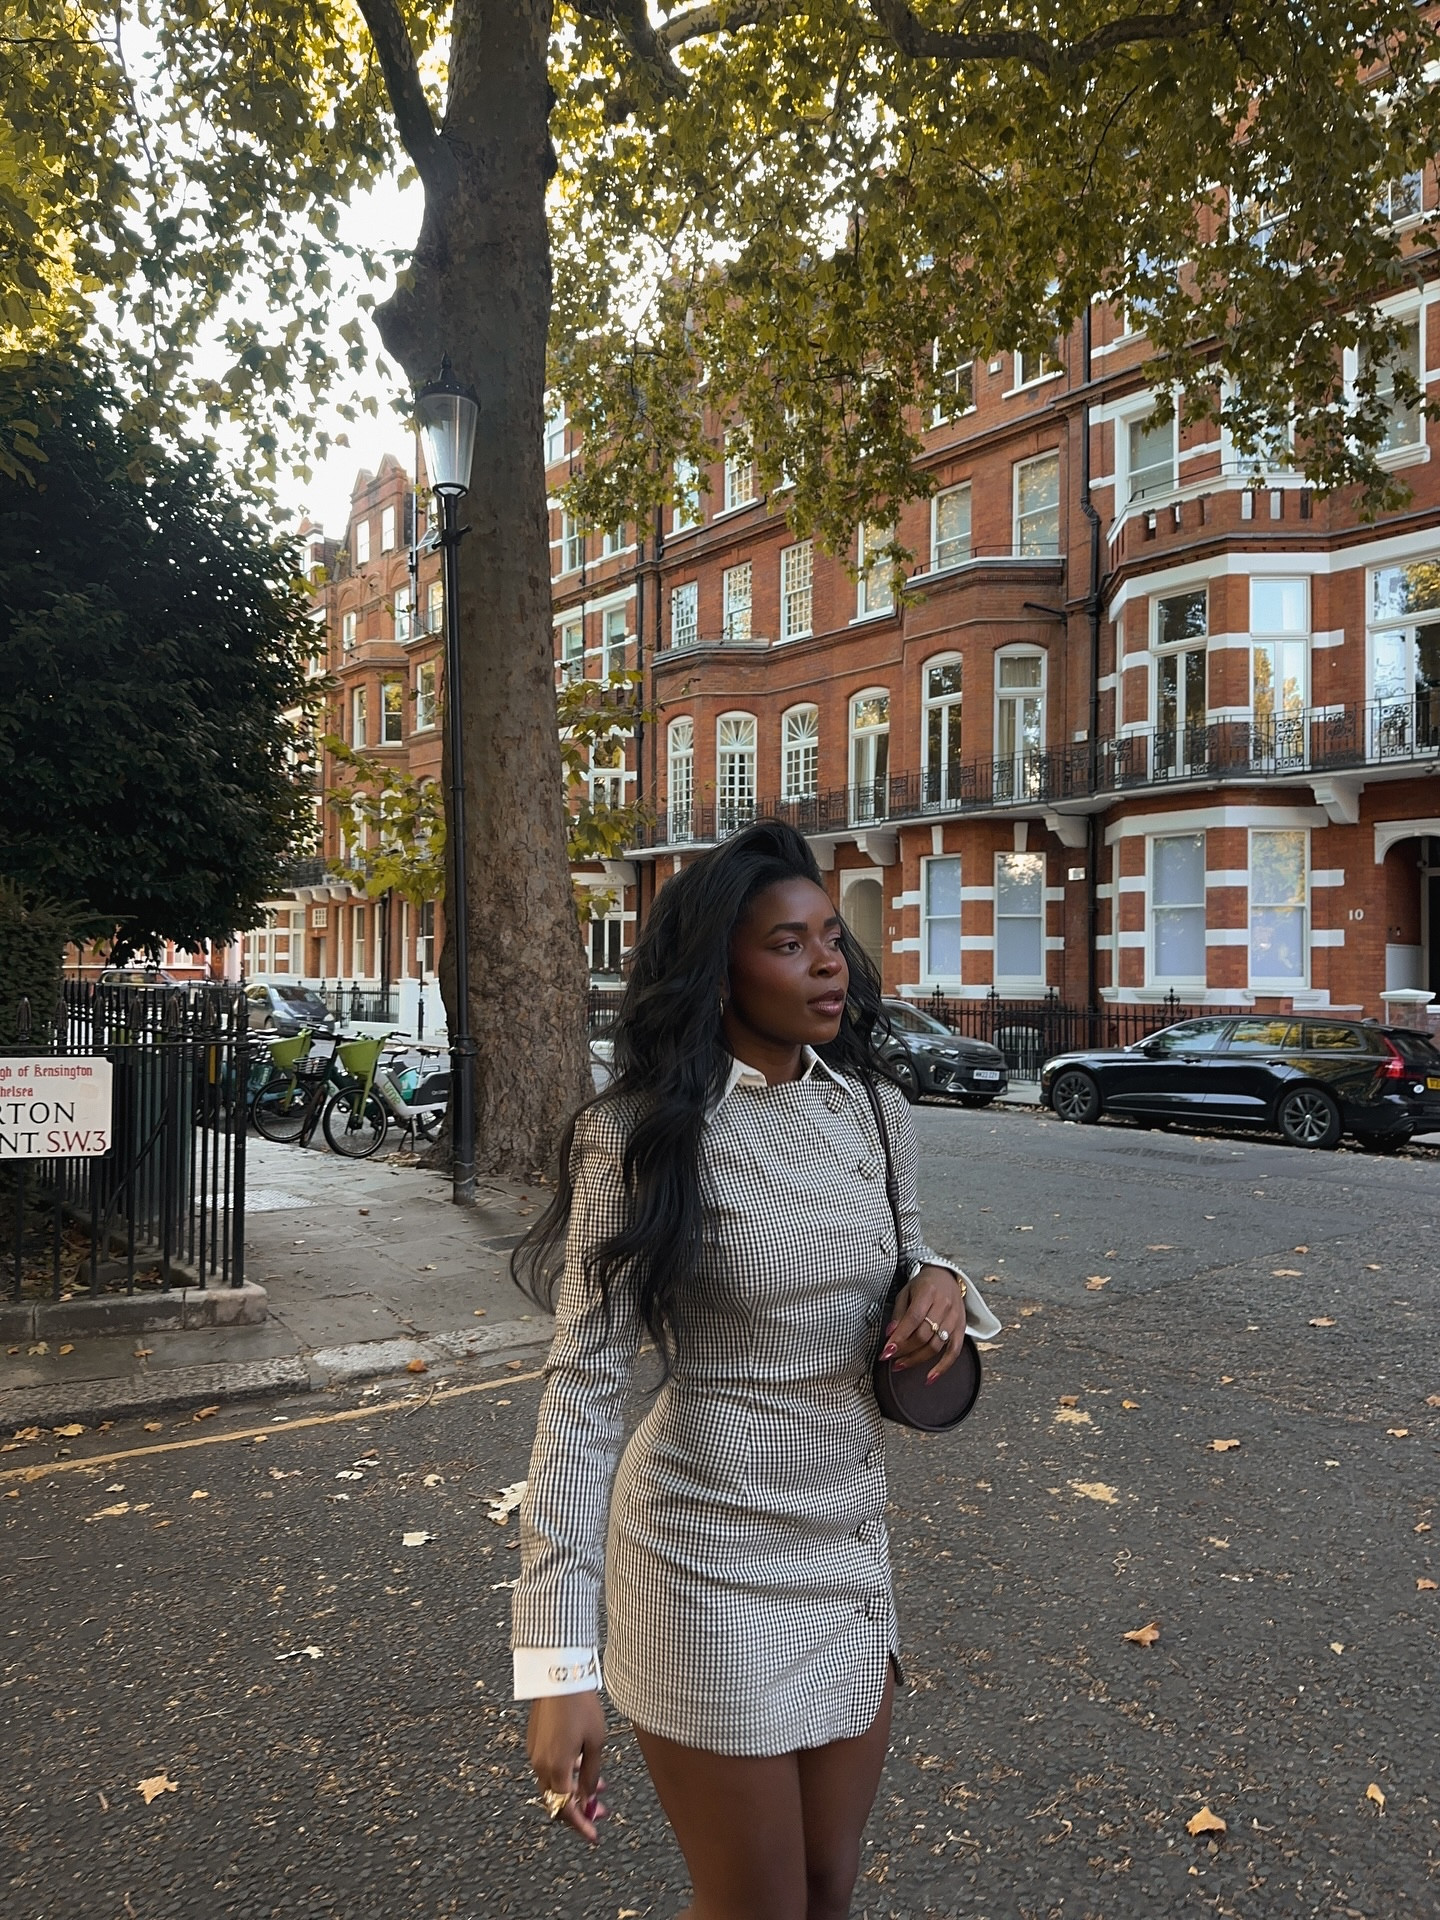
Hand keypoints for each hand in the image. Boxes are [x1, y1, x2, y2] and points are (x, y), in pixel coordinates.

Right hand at [526, 1692, 607, 1843]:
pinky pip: (549, 1769)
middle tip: (600, 1812)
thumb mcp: (595, 1741)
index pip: (566, 1808)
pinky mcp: (534, 1742)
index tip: (593, 1836)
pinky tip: (582, 1767)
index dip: (581, 1825)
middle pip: (557, 1801)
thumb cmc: (581, 1705)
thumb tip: (589, 1797)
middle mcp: (540, 1764)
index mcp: (556, 1768)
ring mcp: (535, 1753)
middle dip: (579, 1810)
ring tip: (598, 1788)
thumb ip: (591, 1773)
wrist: (558, 1674)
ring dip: (573, 1791)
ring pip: (553, 1785)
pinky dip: (565, 1776)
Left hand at [880, 1264, 967, 1381]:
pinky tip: (929, 1378)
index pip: (913, 1319)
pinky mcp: (961, 1328)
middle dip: (904, 1350)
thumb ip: (899, 1312)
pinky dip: (942, 1367)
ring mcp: (954, 1318)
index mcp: (928, 1292)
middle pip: (924, 1335)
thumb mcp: (906, 1291)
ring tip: (900, 1364)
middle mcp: (944, 1306)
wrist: (947, 1276)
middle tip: (890, 1358)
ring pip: (936, 1345)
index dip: (899, 1337)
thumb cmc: (923, 1285)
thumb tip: (890, 1334)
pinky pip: (954, 1351)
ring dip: (916, 1359)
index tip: (886, 1351)